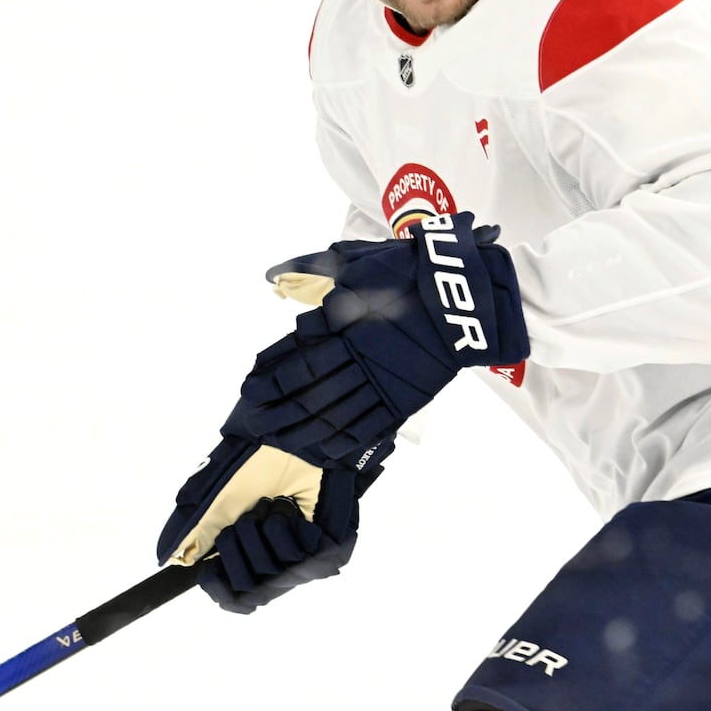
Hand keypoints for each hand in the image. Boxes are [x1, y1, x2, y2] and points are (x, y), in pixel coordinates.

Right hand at [157, 429, 390, 613]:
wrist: (299, 438)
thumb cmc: (262, 463)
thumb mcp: (218, 493)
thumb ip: (194, 527)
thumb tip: (169, 558)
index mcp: (251, 554)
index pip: (234, 599)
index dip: (218, 587)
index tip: (208, 568)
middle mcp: (280, 563)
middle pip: (248, 591)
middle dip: (237, 549)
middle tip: (247, 519)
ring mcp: (308, 560)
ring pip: (271, 576)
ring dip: (262, 532)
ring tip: (273, 505)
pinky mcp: (332, 550)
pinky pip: (299, 558)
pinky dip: (286, 528)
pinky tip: (294, 510)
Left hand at [229, 212, 528, 459]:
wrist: (461, 297)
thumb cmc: (408, 271)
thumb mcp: (358, 261)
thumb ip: (314, 267)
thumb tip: (273, 273)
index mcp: (347, 328)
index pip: (299, 360)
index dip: (271, 378)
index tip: (249, 390)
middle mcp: (360, 360)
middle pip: (311, 394)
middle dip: (279, 411)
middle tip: (255, 424)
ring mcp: (383, 383)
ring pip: (336, 415)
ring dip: (304, 431)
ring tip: (279, 441)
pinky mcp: (404, 398)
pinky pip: (370, 425)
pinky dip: (345, 440)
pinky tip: (324, 449)